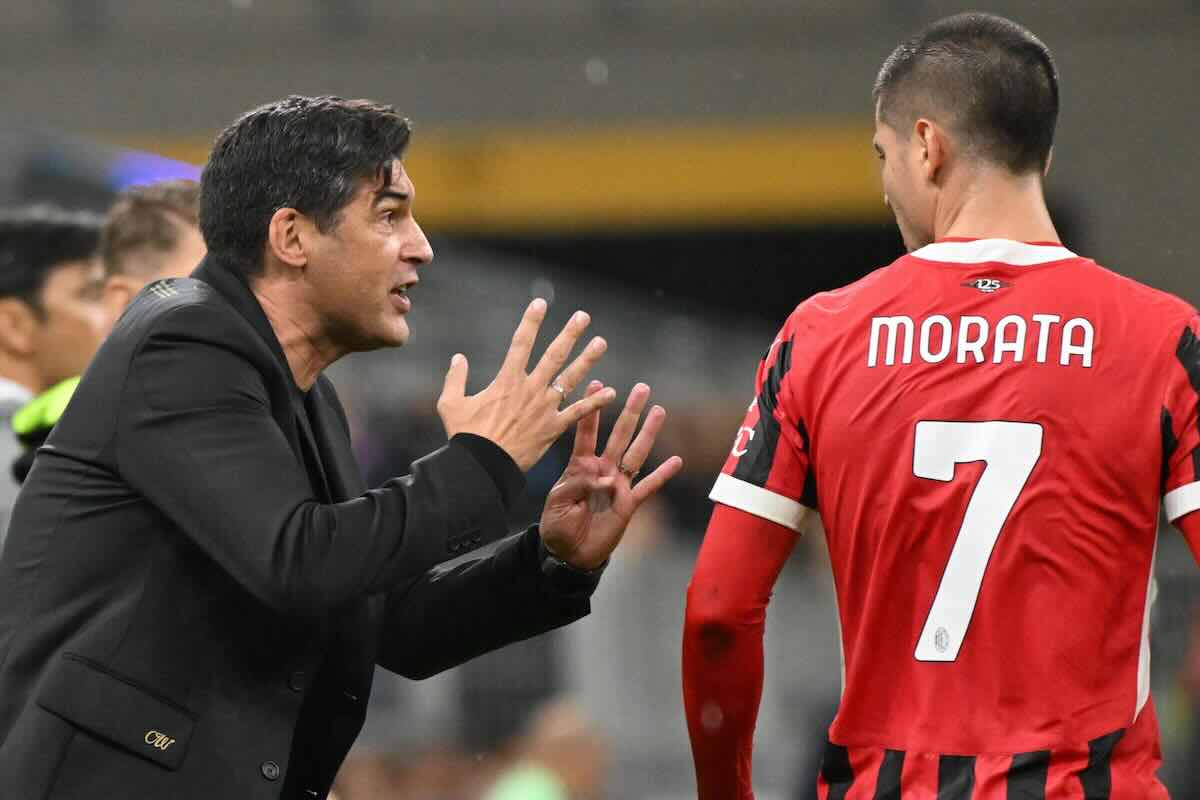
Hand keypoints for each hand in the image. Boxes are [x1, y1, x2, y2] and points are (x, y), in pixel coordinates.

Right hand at [438, 299, 616, 471]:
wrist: (483, 466)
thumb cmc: (466, 436)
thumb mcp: (450, 404)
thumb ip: (455, 379)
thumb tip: (458, 358)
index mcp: (507, 379)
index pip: (521, 342)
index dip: (531, 320)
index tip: (540, 302)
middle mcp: (530, 388)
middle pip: (554, 354)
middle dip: (570, 333)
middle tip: (583, 317)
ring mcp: (545, 407)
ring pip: (571, 378)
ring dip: (587, 359)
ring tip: (601, 343)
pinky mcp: (554, 427)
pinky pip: (579, 412)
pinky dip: (595, 402)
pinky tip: (610, 391)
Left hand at [539, 381, 684, 569]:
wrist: (568, 553)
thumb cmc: (557, 525)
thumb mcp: (558, 502)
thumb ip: (578, 485)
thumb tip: (605, 478)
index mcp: (580, 466)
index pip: (587, 433)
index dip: (592, 410)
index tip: (597, 384)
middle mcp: (602, 470)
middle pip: (619, 435)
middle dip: (630, 412)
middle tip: (641, 388)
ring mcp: (618, 485)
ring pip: (637, 453)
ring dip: (648, 433)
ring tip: (659, 410)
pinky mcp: (629, 503)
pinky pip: (648, 487)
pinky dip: (662, 474)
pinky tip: (676, 460)